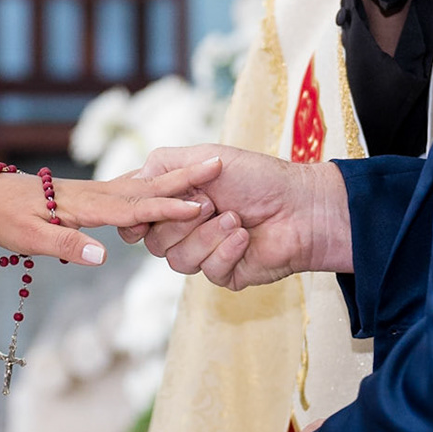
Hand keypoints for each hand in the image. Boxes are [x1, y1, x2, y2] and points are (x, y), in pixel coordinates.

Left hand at [0, 159, 219, 265]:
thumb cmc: (5, 221)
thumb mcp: (30, 239)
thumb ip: (66, 246)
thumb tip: (103, 257)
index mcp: (84, 206)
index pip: (134, 208)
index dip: (167, 208)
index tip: (200, 205)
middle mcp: (94, 194)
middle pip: (147, 186)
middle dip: (183, 177)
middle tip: (217, 161)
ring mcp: (92, 192)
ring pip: (140, 184)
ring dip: (174, 176)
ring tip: (205, 166)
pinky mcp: (88, 194)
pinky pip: (128, 187)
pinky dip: (152, 181)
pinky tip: (162, 180)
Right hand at [118, 147, 351, 288]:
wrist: (301, 206)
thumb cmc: (258, 177)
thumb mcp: (207, 157)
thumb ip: (163, 166)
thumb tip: (131, 183)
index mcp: (179, 202)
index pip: (140, 218)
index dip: (139, 220)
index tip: (145, 214)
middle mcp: (188, 229)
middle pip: (154, 242)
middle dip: (181, 222)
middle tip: (209, 203)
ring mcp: (206, 253)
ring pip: (178, 260)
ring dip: (207, 236)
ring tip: (235, 218)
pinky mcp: (225, 273)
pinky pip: (208, 271)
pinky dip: (226, 250)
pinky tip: (245, 236)